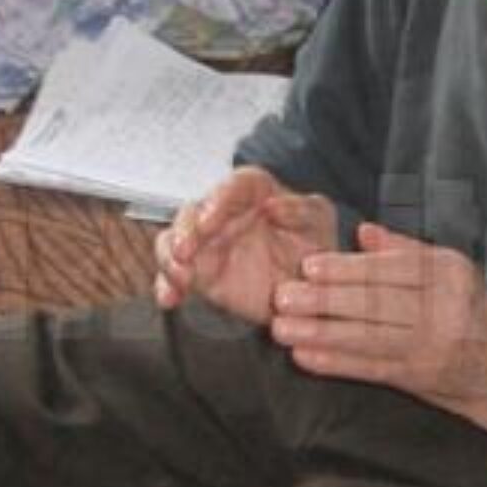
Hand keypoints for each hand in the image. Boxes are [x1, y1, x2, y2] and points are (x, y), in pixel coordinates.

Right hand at [153, 166, 338, 326]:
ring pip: (174, 241)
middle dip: (184, 230)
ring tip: (180, 277)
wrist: (311, 288)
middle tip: (184, 251)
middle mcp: (222, 212)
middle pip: (193, 212)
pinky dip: (167, 286)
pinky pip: (175, 276)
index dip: (217, 200)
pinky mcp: (199, 273)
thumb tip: (273, 206)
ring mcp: (207, 243)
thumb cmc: (315, 243)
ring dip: (169, 257)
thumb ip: (302, 210)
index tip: (209, 220)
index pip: (232, 187)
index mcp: (253, 191)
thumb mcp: (319, 221)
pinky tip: (169, 299)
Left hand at [269, 221, 486, 409]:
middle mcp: (445, 308)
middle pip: (376, 302)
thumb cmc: (475, 315)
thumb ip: (407, 251)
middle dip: (324, 300)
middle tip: (283, 297)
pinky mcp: (421, 377)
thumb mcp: (454, 272)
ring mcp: (434, 346)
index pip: (391, 268)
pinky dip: (336, 364)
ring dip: (320, 333)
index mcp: (450, 272)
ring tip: (283, 329)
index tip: (309, 267)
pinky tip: (305, 358)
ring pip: (368, 336)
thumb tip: (362, 231)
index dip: (348, 269)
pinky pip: (372, 368)